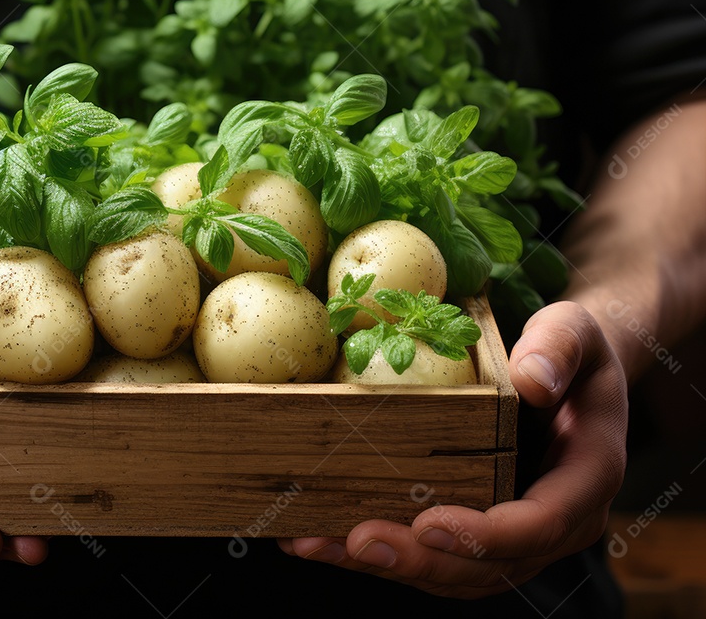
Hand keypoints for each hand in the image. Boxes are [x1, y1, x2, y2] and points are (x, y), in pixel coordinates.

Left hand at [278, 300, 628, 598]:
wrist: (565, 371)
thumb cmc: (570, 347)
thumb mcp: (573, 330)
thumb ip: (559, 347)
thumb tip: (533, 380)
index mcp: (586, 477)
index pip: (541, 524)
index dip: (485, 535)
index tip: (429, 524)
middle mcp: (554, 520)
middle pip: (489, 565)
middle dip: (421, 559)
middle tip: (359, 541)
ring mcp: (513, 533)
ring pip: (453, 572)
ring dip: (385, 565)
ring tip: (318, 544)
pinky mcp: (474, 530)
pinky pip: (430, 555)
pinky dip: (376, 553)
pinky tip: (316, 538)